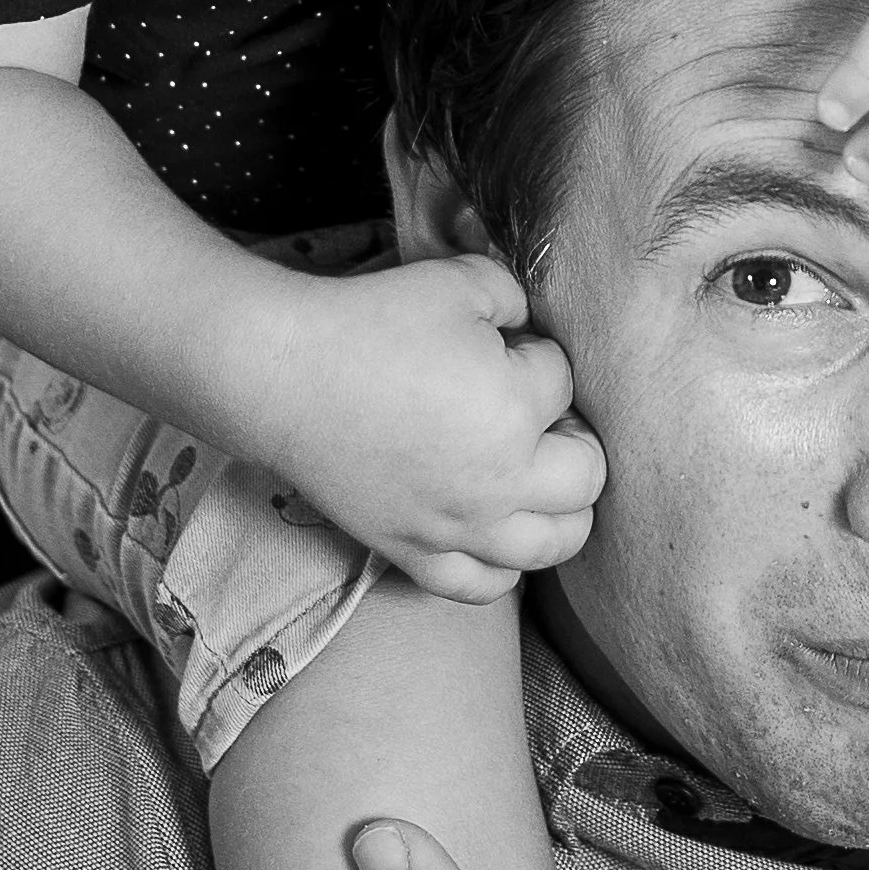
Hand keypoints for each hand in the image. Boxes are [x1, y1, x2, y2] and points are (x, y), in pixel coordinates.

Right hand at [255, 254, 605, 597]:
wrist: (282, 375)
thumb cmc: (370, 322)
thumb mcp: (460, 282)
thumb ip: (516, 298)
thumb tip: (529, 328)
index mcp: (515, 409)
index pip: (564, 382)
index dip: (538, 354)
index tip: (505, 345)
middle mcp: (499, 482)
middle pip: (587, 477)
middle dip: (574, 436)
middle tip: (537, 413)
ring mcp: (458, 527)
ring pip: (554, 545)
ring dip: (560, 509)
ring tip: (533, 474)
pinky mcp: (414, 552)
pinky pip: (484, 588)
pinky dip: (502, 566)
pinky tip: (491, 528)